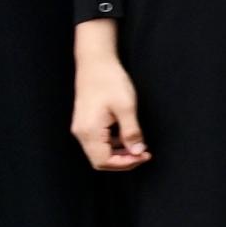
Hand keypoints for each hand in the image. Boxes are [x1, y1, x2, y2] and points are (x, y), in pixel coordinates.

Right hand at [70, 21, 148, 170]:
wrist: (95, 63)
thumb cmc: (110, 81)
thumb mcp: (126, 107)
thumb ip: (131, 132)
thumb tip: (138, 151)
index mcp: (89, 131)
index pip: (104, 161)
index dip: (125, 163)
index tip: (144, 155)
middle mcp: (81, 133)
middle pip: (100, 160)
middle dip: (124, 160)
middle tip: (144, 153)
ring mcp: (82, 128)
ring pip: (100, 151)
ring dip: (120, 152)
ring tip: (140, 144)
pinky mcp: (86, 123)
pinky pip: (99, 141)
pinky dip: (115, 143)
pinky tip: (128, 135)